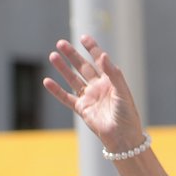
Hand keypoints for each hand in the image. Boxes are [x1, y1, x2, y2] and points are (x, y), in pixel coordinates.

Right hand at [45, 36, 145, 151]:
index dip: (92, 49)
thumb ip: (113, 74)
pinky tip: (47, 81)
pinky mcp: (82, 109)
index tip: (83, 37)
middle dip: (72, 55)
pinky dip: (56, 90)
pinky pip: (66, 98)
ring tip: (53, 55)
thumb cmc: (127, 115)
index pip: (100, 61)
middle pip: (83, 67)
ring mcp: (89, 97)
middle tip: (61, 43)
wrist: (123, 137)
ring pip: (73, 79)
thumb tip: (103, 55)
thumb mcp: (123, 92)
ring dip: (63, 68)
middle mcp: (99, 87)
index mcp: (111, 81)